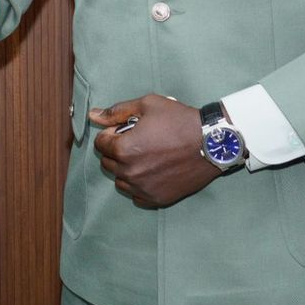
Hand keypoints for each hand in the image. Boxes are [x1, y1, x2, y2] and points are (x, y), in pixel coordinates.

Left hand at [90, 94, 220, 207]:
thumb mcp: (146, 105)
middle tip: (135, 140)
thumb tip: (93, 115)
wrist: (212, 143)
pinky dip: (138, 185)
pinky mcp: (158, 199)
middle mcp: (131, 172)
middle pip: (107, 163)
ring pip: (120, 181)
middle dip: (115, 150)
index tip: (125, 129)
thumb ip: (116, 111)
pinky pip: (136, 196)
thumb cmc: (179, 120)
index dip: (110, 133)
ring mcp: (144, 188)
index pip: (100, 144)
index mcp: (124, 149)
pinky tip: (151, 171)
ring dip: (125, 168)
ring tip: (144, 155)